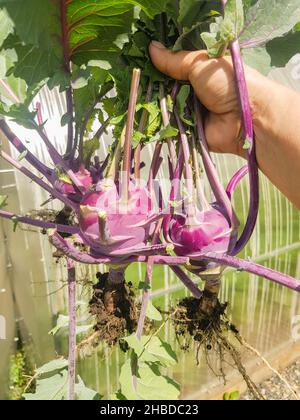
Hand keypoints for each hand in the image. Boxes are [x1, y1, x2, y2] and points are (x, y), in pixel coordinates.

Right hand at [149, 41, 268, 156]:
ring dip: (157, 105)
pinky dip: (161, 124)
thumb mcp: (201, 64)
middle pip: (167, 89)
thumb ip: (175, 60)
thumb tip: (151, 47)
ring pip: (166, 108)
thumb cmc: (229, 85)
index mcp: (200, 72)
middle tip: (138, 81)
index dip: (159, 66)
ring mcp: (191, 113)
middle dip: (155, 86)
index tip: (141, 62)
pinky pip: (170, 127)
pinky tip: (147, 117)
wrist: (247, 118)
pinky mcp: (188, 132)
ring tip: (140, 99)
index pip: (173, 68)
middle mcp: (194, 92)